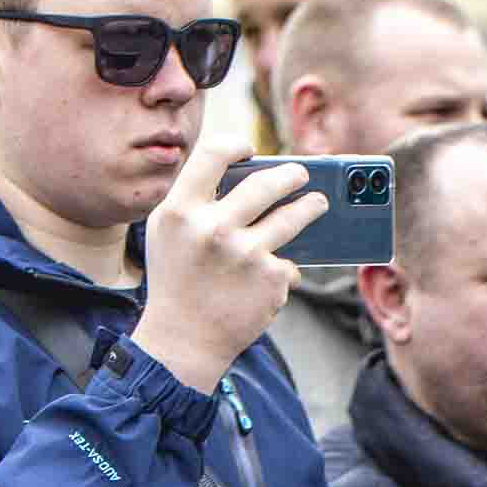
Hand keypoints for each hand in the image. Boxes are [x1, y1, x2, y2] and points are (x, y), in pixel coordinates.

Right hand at [134, 136, 329, 393]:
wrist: (183, 342)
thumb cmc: (176, 281)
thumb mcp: (168, 233)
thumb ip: (194, 200)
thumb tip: (244, 173)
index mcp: (181, 210)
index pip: (212, 154)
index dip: (236, 145)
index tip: (251, 149)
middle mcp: (214, 228)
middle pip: (265, 183)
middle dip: (291, 175)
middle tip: (301, 174)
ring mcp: (246, 254)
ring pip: (292, 219)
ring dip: (311, 208)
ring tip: (318, 204)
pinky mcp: (270, 279)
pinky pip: (288, 264)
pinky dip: (281, 270)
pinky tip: (272, 278)